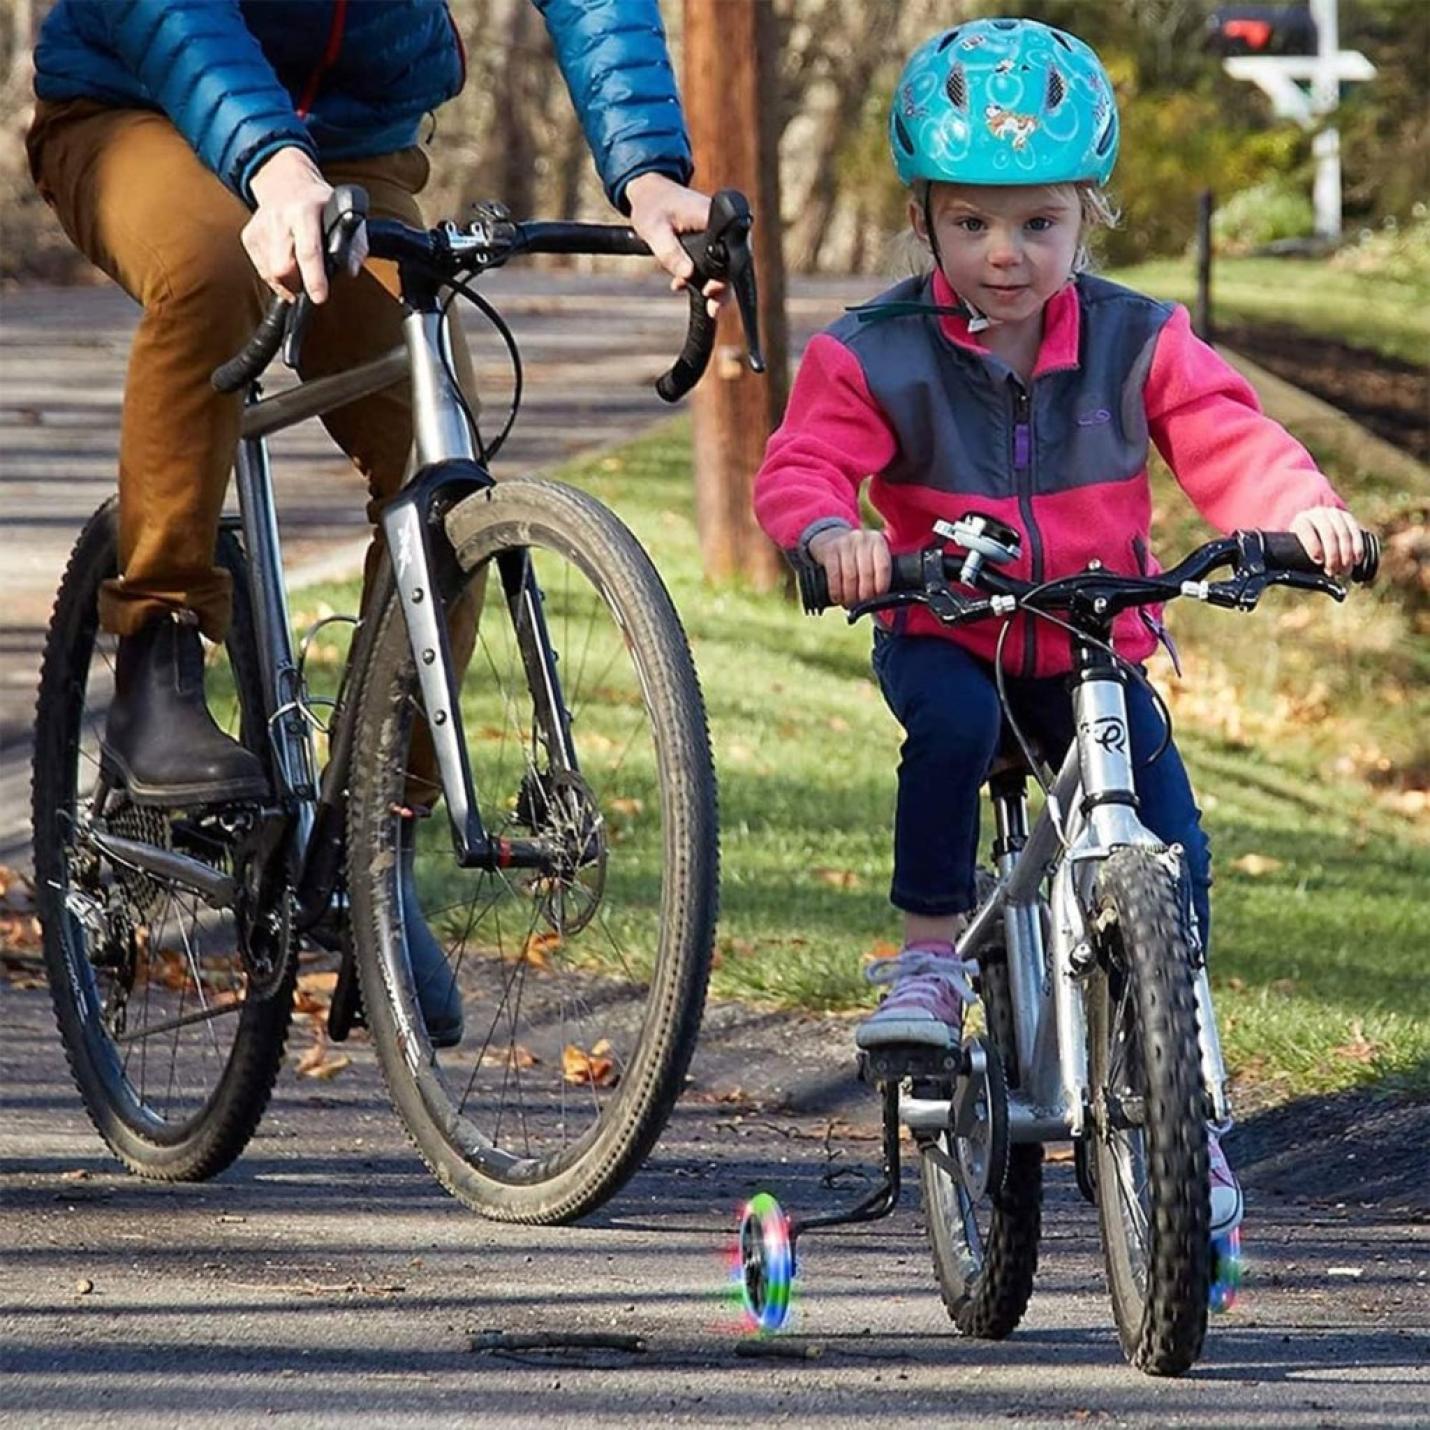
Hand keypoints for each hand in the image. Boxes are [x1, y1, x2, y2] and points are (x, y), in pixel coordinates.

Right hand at [244, 147, 366, 303]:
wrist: (284, 180)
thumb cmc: (319, 203)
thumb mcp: (344, 212)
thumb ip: (355, 241)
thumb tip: (351, 270)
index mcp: (304, 211)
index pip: (308, 251)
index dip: (314, 278)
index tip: (319, 298)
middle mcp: (278, 218)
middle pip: (283, 268)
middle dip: (298, 284)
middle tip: (310, 284)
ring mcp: (260, 227)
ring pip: (271, 274)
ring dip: (288, 281)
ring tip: (300, 269)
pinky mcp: (249, 237)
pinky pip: (263, 270)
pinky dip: (277, 275)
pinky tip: (287, 261)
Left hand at [624, 171, 727, 318]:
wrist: (649, 192)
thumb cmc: (652, 205)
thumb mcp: (654, 230)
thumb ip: (670, 252)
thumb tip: (688, 275)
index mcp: (714, 217)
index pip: (732, 252)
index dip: (725, 277)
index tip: (711, 291)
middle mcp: (723, 224)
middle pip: (733, 263)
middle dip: (722, 288)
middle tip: (712, 308)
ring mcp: (719, 233)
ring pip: (726, 267)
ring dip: (713, 287)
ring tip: (704, 304)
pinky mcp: (712, 240)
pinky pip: (715, 263)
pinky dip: (702, 278)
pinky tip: (682, 285)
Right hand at [808, 528, 890, 607]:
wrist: (829, 539)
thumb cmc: (854, 556)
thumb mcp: (869, 557)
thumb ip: (878, 574)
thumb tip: (885, 605)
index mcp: (878, 541)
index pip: (883, 567)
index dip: (881, 587)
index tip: (876, 600)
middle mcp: (862, 539)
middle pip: (867, 574)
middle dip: (864, 595)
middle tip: (860, 606)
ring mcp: (845, 543)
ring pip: (850, 577)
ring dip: (849, 596)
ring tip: (849, 605)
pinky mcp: (829, 550)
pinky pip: (834, 576)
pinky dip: (836, 591)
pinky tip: (837, 599)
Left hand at [1289, 505, 1364, 577]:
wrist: (1314, 524)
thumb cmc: (1303, 543)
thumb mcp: (1296, 547)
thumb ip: (1300, 559)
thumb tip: (1310, 579)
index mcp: (1301, 521)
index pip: (1307, 531)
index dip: (1313, 546)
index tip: (1318, 562)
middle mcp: (1318, 514)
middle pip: (1328, 533)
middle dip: (1333, 555)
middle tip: (1334, 571)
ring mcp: (1334, 514)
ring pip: (1343, 533)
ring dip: (1346, 554)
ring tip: (1345, 570)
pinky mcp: (1348, 516)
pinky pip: (1355, 531)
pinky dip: (1358, 547)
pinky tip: (1357, 560)